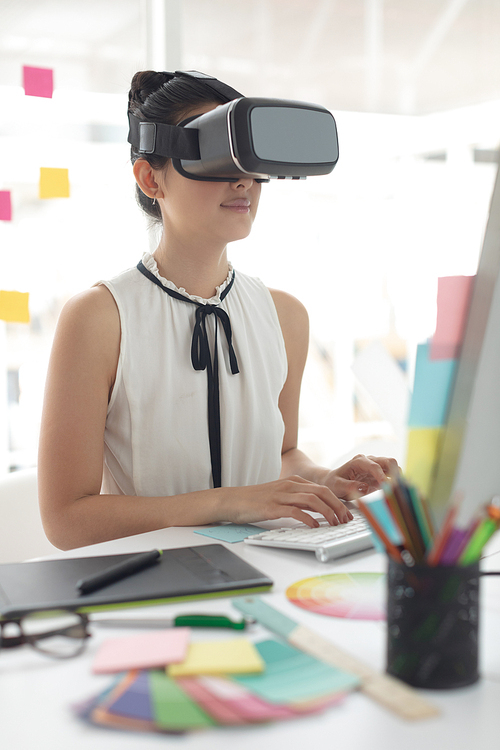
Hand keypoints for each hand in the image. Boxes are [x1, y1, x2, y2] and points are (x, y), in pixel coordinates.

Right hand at [224, 475, 353, 527]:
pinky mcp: (272, 507)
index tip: (347, 513)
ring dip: (327, 512)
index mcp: (294, 482)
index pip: (323, 489)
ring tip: (334, 523)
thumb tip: (319, 511)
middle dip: (338, 506)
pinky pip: (295, 511)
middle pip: (322, 492)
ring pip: (312, 500)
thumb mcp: (281, 496)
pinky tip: (315, 525)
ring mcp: (281, 495)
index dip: (338, 501)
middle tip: (346, 520)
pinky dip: (308, 518)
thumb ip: (299, 500)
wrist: (232, 500)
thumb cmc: (257, 500)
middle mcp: (290, 486)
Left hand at [321, 454, 399, 500]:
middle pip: (389, 462)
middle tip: (396, 487)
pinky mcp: (379, 477)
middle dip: (395, 473)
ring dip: (397, 478)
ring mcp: (376, 468)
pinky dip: (395, 484)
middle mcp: (369, 461)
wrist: (332, 483)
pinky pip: (391, 478)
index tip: (386, 486)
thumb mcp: (337, 486)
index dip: (382, 476)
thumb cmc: (333, 483)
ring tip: (397, 491)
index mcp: (358, 461)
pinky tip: (395, 493)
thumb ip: (349, 486)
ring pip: (393, 468)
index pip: (375, 466)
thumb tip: (364, 487)